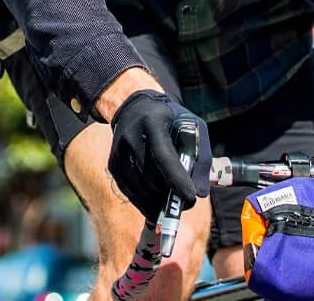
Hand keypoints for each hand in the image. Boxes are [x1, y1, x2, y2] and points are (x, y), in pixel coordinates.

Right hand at [106, 90, 210, 217]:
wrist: (135, 110)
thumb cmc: (171, 120)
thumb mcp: (192, 127)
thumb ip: (200, 157)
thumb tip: (199, 193)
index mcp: (151, 122)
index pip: (163, 155)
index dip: (177, 179)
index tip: (190, 197)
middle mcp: (130, 137)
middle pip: (152, 178)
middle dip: (172, 196)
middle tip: (187, 200)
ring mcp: (118, 153)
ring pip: (143, 191)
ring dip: (161, 200)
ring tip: (173, 195)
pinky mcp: (113, 166)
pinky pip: (132, 194)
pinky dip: (148, 202)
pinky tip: (159, 197)